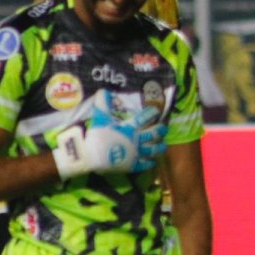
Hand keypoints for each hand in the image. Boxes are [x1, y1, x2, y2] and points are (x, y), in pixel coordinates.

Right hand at [51, 90, 166, 178]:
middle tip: (164, 128)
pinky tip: (153, 162)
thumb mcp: (100, 117)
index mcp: (130, 128)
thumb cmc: (96, 136)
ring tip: (163, 145)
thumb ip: (103, 103)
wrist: (91, 156)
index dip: (151, 113)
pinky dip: (149, 163)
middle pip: (153, 134)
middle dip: (160, 130)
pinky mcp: (131, 165)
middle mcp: (136, 140)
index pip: (144, 118)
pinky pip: (144, 164)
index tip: (156, 111)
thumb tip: (104, 90)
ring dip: (159, 147)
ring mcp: (135, 153)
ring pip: (153, 150)